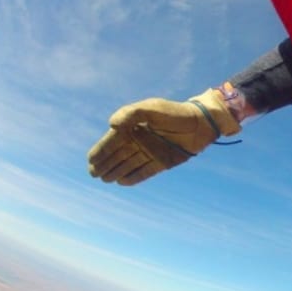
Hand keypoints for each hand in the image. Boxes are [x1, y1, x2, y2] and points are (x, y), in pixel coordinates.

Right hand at [87, 89, 240, 185]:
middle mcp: (141, 140)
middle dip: (105, 164)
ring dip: (116, 172)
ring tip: (104, 179)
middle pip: (118, 155)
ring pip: (129, 164)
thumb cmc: (175, 113)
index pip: (113, 141)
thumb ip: (130, 114)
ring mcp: (151, 152)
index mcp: (134, 127)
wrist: (201, 123)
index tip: (90, 161)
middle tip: (94, 174)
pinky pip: (144, 172)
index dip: (101, 151)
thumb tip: (111, 126)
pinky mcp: (162, 162)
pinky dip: (133, 177)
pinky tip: (121, 182)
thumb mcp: (151, 108)